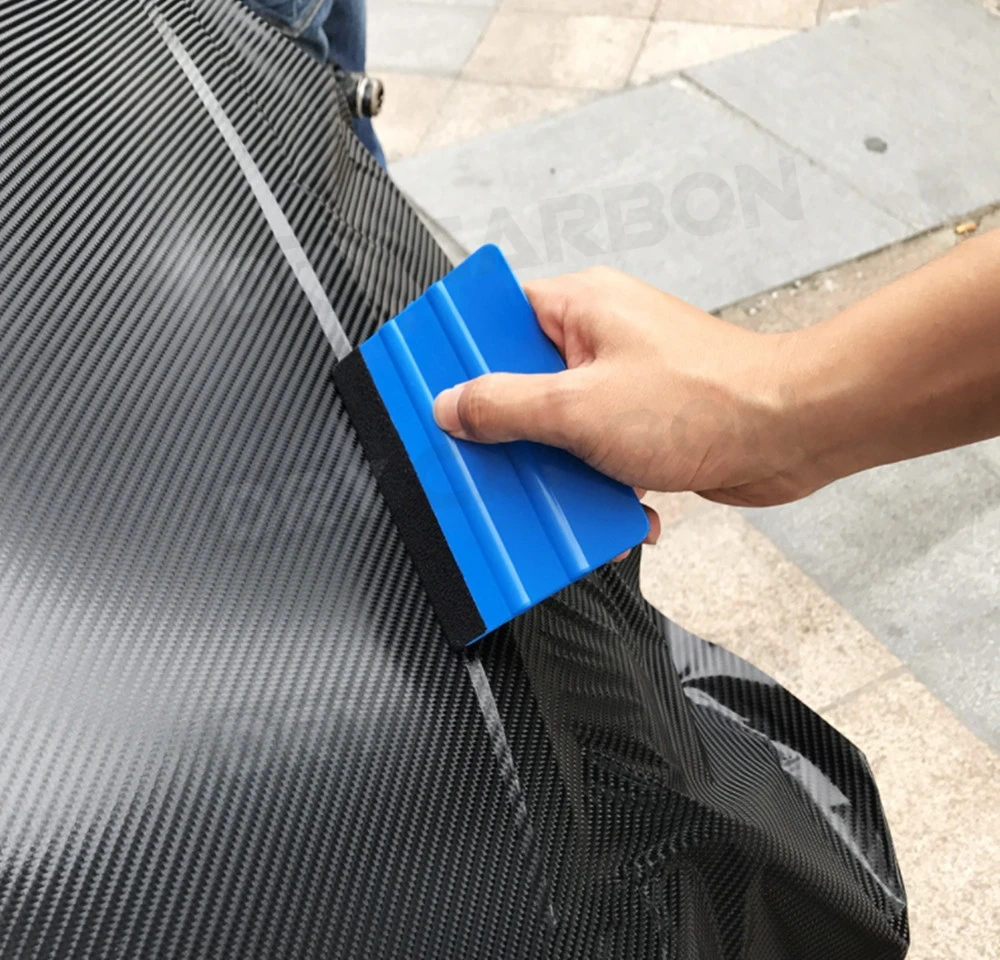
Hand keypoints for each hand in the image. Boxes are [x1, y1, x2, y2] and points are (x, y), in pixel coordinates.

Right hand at [433, 267, 826, 507]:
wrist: (792, 433)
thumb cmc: (706, 400)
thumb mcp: (579, 407)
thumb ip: (506, 406)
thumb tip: (453, 405)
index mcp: (578, 308)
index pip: (495, 319)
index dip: (462, 356)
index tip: (435, 392)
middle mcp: (599, 340)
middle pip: (521, 385)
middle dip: (511, 434)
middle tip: (494, 463)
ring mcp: (623, 384)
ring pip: (558, 429)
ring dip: (559, 472)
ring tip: (563, 498)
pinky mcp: (644, 424)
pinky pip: (597, 456)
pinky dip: (599, 488)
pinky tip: (614, 512)